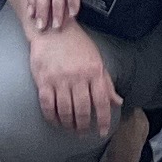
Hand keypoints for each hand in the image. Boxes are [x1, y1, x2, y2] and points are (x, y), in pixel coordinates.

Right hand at [30, 22, 119, 141]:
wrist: (53, 29)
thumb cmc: (77, 44)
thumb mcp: (96, 60)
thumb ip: (106, 83)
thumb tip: (117, 101)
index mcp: (94, 71)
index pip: (102, 101)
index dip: (104, 120)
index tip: (103, 132)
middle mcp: (78, 77)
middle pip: (83, 110)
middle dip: (84, 126)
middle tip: (84, 132)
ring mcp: (60, 80)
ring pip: (65, 111)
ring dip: (69, 124)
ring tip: (71, 128)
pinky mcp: (44, 81)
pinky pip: (48, 106)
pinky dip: (52, 117)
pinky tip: (56, 121)